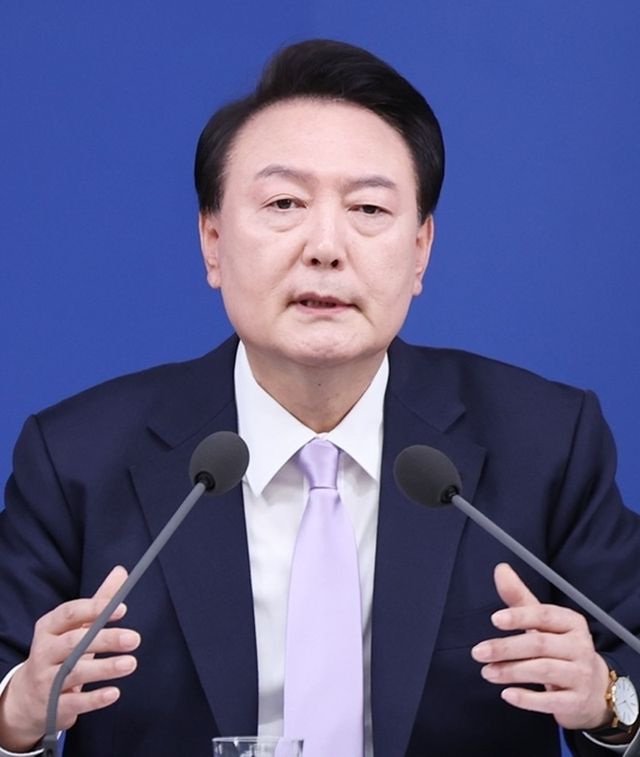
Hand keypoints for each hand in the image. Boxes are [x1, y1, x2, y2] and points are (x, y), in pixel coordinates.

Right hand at [0, 566, 140, 751]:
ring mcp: (45, 679)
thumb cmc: (61, 653)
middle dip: (105, 639)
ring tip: (131, 663)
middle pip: (74, 643)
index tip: (122, 609)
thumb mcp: (76, 626)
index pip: (69, 613)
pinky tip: (114, 693)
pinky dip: (94, 699)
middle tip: (134, 638)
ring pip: (74, 672)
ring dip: (105, 668)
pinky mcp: (51, 705)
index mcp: (48, 627)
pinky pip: (73, 702)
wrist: (29, 697)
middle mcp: (44, 651)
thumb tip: (121, 571)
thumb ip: (99, 600)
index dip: (95, 609)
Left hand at [470, 562, 609, 730]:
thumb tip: (500, 569)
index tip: (494, 619)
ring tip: (487, 671)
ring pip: (543, 671)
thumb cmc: (561, 648)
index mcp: (572, 622)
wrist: (594, 689)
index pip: (545, 615)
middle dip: (506, 648)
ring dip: (511, 672)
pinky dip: (528, 699)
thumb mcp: (543, 623)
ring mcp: (582, 675)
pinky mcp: (577, 702)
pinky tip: (507, 694)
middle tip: (478, 652)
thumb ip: (520, 598)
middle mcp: (580, 647)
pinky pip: (551, 701)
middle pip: (539, 644)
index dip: (519, 616)